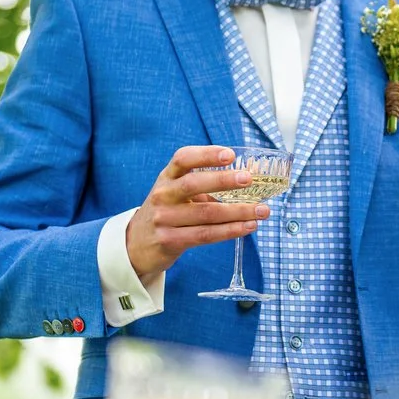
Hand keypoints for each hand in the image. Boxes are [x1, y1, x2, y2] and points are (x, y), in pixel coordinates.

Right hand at [125, 146, 268, 280]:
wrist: (137, 244)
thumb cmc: (168, 212)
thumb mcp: (176, 192)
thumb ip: (204, 185)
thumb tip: (247, 181)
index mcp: (167, 177)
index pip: (183, 158)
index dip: (207, 154)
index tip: (230, 154)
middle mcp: (163, 195)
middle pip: (194, 184)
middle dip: (224, 180)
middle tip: (249, 179)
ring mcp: (164, 218)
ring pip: (207, 214)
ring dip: (238, 212)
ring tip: (262, 210)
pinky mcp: (170, 240)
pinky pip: (206, 235)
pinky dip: (231, 231)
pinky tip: (248, 226)